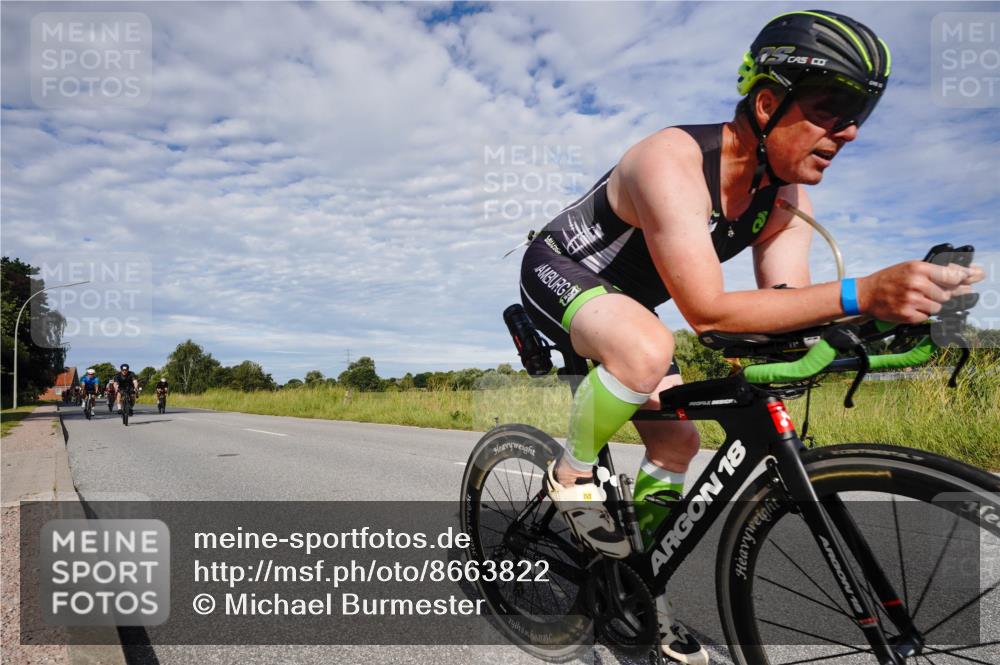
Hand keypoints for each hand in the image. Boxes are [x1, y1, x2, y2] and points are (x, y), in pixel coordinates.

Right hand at [858, 261, 983, 322]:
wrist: (865, 294)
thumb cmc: (889, 279)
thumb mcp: (910, 268)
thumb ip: (934, 271)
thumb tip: (963, 275)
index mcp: (918, 269)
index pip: (952, 275)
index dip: (964, 278)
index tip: (974, 277)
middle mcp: (916, 283)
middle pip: (946, 294)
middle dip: (940, 295)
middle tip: (927, 293)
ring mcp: (912, 300)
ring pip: (937, 307)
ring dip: (930, 306)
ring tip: (914, 299)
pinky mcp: (908, 315)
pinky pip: (926, 317)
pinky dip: (920, 314)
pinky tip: (908, 307)